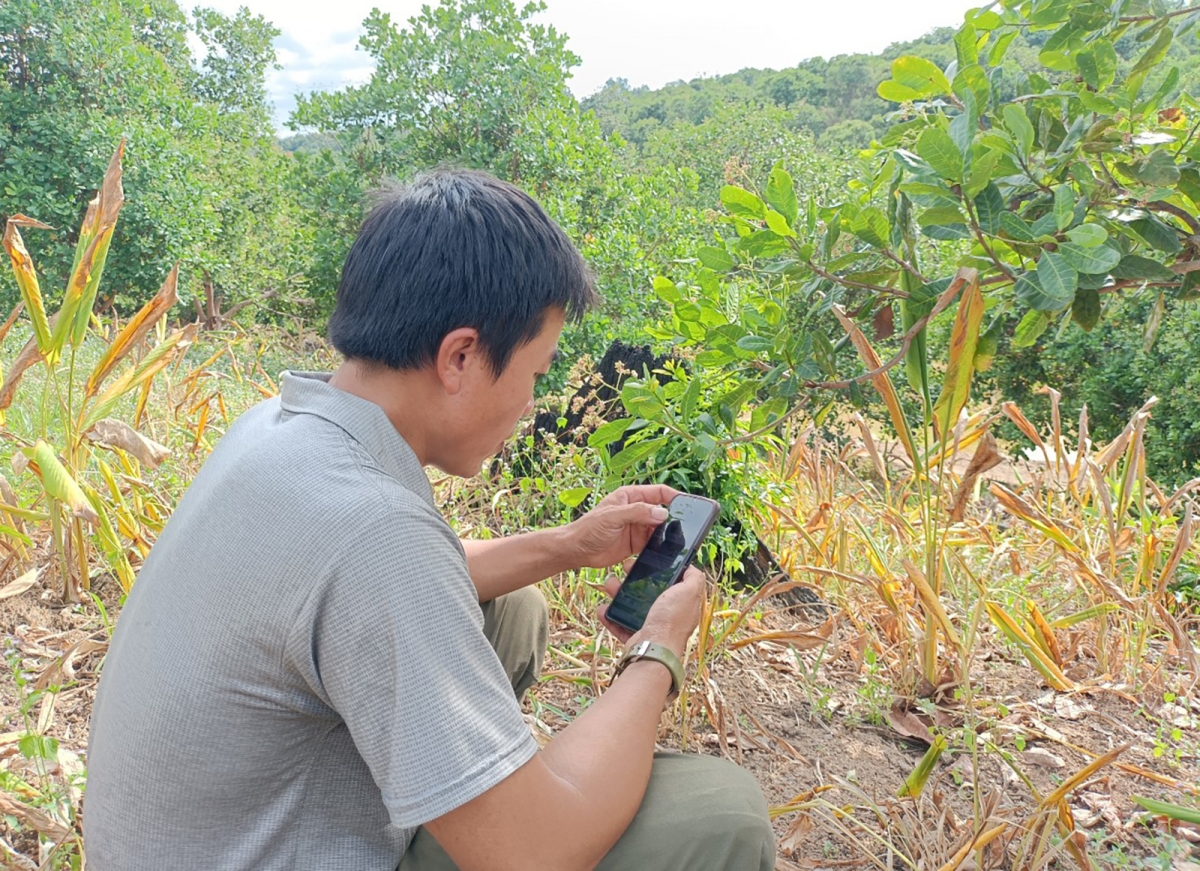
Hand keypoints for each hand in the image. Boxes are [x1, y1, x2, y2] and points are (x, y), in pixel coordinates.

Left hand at [560, 484, 678, 569]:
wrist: (576, 550)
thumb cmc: (588, 528)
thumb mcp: (612, 517)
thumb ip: (637, 512)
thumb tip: (662, 512)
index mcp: (630, 496)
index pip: (658, 492)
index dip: (673, 497)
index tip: (687, 504)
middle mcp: (636, 510)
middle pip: (662, 511)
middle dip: (674, 518)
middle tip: (686, 526)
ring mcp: (637, 527)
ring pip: (660, 528)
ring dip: (668, 534)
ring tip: (677, 540)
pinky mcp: (636, 544)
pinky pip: (654, 544)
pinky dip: (661, 547)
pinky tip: (666, 551)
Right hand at [598, 563, 705, 655]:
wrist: (652, 649)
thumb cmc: (671, 620)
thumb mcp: (689, 592)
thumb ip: (694, 578)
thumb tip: (691, 568)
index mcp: (681, 603)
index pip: (672, 582)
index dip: (660, 570)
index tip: (647, 561)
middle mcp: (668, 615)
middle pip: (649, 592)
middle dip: (635, 580)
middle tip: (625, 569)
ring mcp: (652, 627)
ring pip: (632, 607)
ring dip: (619, 595)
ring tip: (610, 585)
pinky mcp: (636, 637)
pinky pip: (620, 624)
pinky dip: (610, 617)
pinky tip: (604, 608)